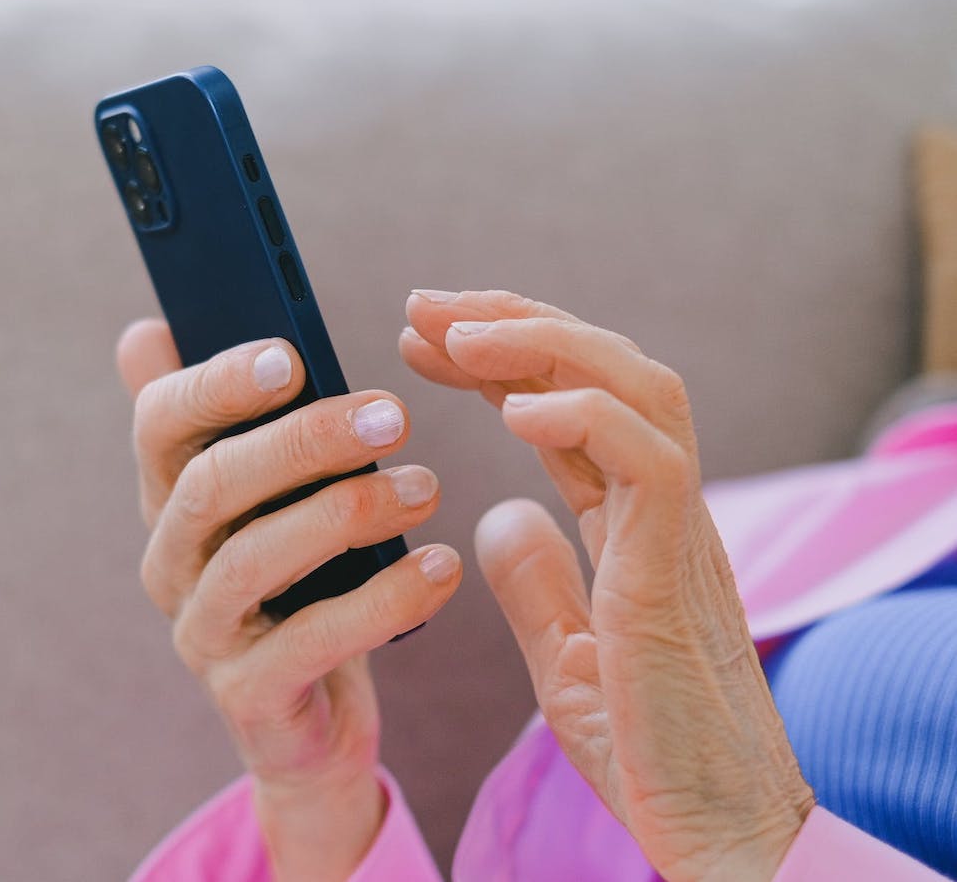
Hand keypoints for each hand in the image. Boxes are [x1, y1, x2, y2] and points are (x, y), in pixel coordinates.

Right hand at [116, 319, 461, 881]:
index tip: (291, 355)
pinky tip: (440, 568)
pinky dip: (379, 602)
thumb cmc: (296, 583)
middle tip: (391, 414)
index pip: (159, 424)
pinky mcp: (248, 695)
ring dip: (346, 512)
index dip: (216, 384)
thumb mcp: (261, 498)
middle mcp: (168, 561)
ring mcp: (202, 632)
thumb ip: (217, 419)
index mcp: (169, 497)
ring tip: (427, 488)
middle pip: (209, 484)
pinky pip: (310, 641)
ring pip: (254, 558)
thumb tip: (146, 329)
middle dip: (301, 441)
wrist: (311, 718)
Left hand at [401, 290, 814, 880]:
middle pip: (604, 372)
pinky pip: (648, 462)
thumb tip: (493, 518)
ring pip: (637, 389)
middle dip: (512, 323)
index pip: (566, 408)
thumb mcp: (564, 656)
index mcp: (632, 524)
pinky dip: (586, 419)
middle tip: (423, 306)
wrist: (710, 827)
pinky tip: (516, 410)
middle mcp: (662, 509)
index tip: (421, 338)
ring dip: (542, 345)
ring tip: (459, 330)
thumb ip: (536, 582)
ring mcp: (678, 532)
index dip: (498, 360)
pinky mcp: (676, 571)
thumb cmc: (648, 747)